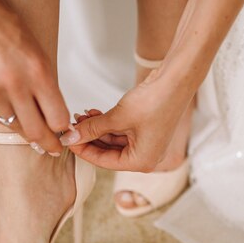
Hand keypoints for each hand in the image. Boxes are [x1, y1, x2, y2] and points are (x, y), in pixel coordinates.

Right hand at [0, 0, 68, 152]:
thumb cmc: (7, 30)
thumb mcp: (39, 56)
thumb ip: (47, 88)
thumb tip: (57, 121)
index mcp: (37, 73)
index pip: (58, 119)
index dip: (63, 131)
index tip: (65, 136)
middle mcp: (13, 84)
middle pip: (37, 132)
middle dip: (48, 144)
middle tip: (52, 149)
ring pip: (15, 126)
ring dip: (23, 126)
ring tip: (27, 118)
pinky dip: (2, 115)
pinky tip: (3, 102)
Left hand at [66, 70, 193, 171]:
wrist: (176, 81)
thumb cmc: (154, 101)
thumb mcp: (117, 117)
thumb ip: (92, 129)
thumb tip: (69, 137)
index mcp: (141, 162)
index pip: (104, 162)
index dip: (83, 150)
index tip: (67, 139)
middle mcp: (145, 157)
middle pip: (108, 152)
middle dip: (89, 138)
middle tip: (71, 126)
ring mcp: (147, 144)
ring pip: (113, 141)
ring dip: (97, 129)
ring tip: (81, 115)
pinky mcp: (146, 131)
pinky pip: (121, 132)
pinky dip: (107, 124)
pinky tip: (94, 113)